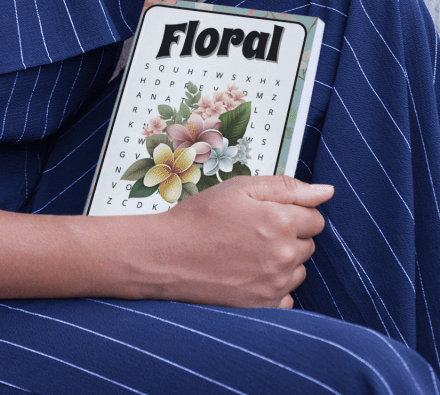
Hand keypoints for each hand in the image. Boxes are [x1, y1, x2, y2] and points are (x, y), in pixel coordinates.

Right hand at [149, 175, 332, 308]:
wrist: (166, 256)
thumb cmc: (200, 218)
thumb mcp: (240, 188)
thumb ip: (287, 187)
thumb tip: (326, 192)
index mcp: (281, 222)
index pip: (315, 218)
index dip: (293, 212)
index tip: (268, 213)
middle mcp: (283, 256)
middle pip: (308, 244)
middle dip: (288, 235)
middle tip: (252, 230)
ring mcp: (275, 284)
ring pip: (298, 270)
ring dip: (282, 261)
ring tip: (247, 251)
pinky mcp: (264, 306)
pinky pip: (286, 296)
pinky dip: (273, 286)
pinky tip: (248, 274)